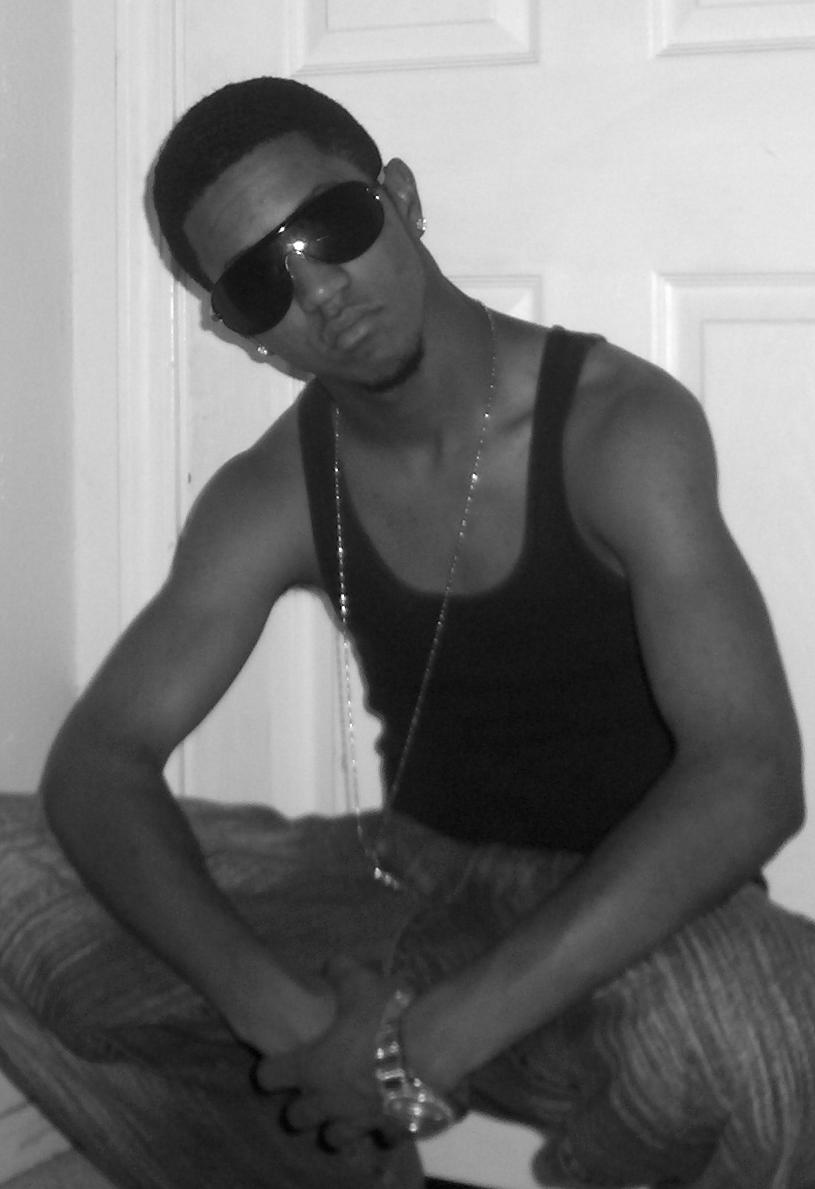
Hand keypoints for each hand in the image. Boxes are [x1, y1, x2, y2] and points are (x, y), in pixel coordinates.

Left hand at [254, 954, 403, 1150]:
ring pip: (335, 1137)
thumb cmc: (384, 1014)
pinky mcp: (390, 1129)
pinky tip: (389, 1112)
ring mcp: (359, 1120)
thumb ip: (339, 972)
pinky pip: (381, 1137)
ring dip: (336, 1125)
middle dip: (301, 1106)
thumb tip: (332, 965)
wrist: (428, 1048)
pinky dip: (382, 1126)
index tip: (277, 1062)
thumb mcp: (358, 980)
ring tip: (345, 1110)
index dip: (270, 1069)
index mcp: (310, 1066)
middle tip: (312, 1089)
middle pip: (297, 1118)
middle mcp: (328, 1100)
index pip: (269, 1076)